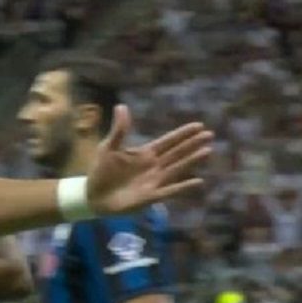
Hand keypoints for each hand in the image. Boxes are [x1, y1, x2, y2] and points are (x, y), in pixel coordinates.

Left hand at [87, 105, 212, 215]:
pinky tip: (198, 181)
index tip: (199, 125)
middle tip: (210, 135)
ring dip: (191, 160)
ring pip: (177, 169)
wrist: (93, 195)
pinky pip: (170, 191)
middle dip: (192, 144)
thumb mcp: (108, 147)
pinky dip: (183, 187)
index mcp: (145, 153)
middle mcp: (153, 166)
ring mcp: (154, 181)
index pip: (168, 141)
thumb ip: (119, 130)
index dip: (182, 134)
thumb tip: (122, 105)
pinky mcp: (151, 196)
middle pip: (177, 153)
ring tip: (207, 151)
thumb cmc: (101, 171)